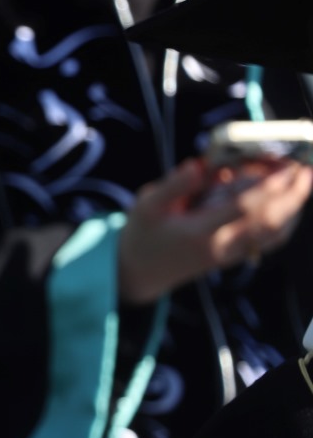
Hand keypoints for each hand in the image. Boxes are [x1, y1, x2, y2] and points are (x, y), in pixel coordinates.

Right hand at [118, 156, 311, 303]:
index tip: (284, 166)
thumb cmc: (143, 234)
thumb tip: (199, 165)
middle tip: (303, 168)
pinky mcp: (235, 256)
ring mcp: (231, 254)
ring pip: (276, 233)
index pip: (244, 208)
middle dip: (293, 194)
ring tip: (302, 180)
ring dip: (295, 206)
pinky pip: (270, 240)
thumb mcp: (146, 205)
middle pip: (270, 221)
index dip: (269, 186)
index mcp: (199, 232)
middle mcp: (221, 246)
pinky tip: (290, 203)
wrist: (141, 272)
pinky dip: (287, 220)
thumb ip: (174, 185)